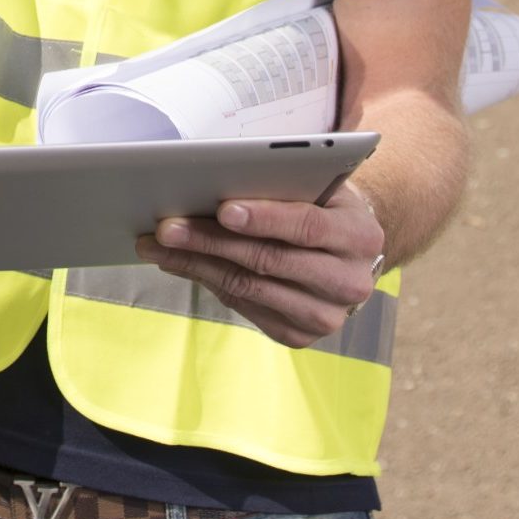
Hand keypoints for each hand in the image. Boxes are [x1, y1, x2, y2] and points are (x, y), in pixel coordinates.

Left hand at [134, 183, 386, 349]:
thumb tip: (216, 183)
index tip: (223, 209)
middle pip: (270, 260)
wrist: (347, 251)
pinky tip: (180, 263)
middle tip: (166, 227)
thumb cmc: (322, 205)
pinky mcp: (299, 335)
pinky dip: (207, 282)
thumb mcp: (318, 186)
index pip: (308, 226)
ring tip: (157, 245)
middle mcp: (350, 282)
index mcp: (360, 236)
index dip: (265, 218)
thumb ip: (284, 184)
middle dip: (212, 241)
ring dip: (196, 264)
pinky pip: (244, 306)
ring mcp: (325, 316)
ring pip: (249, 287)